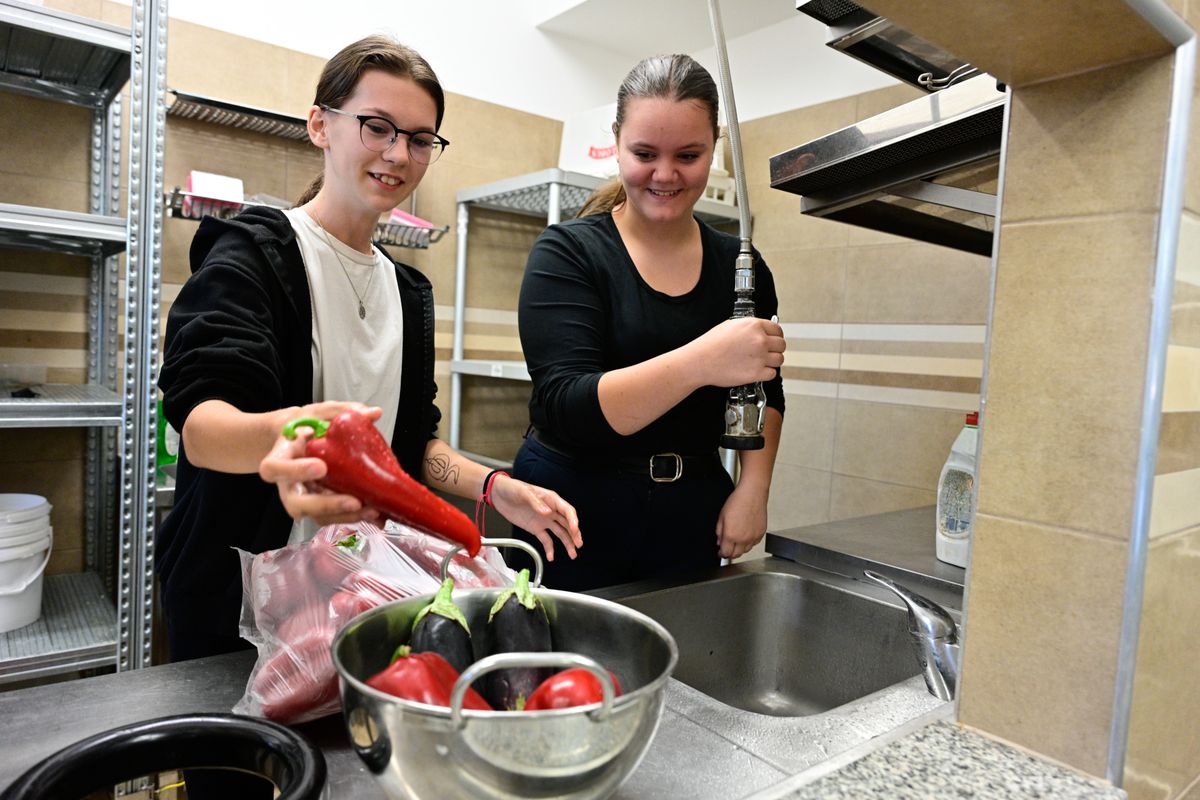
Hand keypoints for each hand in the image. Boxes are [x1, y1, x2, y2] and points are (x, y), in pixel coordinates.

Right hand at [259, 403, 383, 526]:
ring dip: (345, 516)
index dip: (295, 471)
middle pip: (297, 504)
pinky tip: (376, 513)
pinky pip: (333, 517)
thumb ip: (341, 411)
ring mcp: (303, 498)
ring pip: (317, 516)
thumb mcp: (318, 413)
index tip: (321, 466)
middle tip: (353, 501)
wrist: (301, 441)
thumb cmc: (306, 427)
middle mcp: (287, 484)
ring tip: (372, 509)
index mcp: (279, 458)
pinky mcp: (319, 507)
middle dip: (326, 505)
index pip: (274, 469)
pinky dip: (354, 517)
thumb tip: (374, 412)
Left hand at [488, 475, 582, 562]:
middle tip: (578, 544)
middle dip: (574, 534)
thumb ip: (536, 502)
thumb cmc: (512, 488)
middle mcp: (550, 510)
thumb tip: (547, 512)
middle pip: (567, 523)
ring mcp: (544, 520)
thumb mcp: (524, 492)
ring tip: (572, 554)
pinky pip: (546, 539)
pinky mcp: (536, 528)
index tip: (575, 530)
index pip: (567, 511)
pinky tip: (551, 556)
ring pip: (560, 533)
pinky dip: (550, 548)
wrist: (499, 494)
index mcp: (551, 499)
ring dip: (567, 543)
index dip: (573, 521)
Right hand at [692, 316, 785, 387]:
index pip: (778, 330)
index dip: (776, 336)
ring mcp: (759, 357)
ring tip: (763, 362)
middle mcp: (760, 340)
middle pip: (781, 345)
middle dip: (776, 349)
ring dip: (773, 361)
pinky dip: (767, 373)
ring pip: (779, 360)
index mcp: (754, 326)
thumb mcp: (731, 325)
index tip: (774, 340)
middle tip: (769, 352)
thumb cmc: (711, 344)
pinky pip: (772, 374)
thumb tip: (760, 331)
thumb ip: (750, 327)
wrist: (700, 361)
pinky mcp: (756, 373)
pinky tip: (759, 371)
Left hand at [715, 483, 768, 559]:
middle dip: (730, 553)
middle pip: (736, 555)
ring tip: (737, 540)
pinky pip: (754, 543)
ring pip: (746, 550)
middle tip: (727, 547)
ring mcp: (753, 537)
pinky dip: (750, 542)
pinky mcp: (761, 533)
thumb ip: (719, 532)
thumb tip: (719, 541)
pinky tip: (746, 535)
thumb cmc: (737, 501)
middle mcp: (743, 539)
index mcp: (731, 535)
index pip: (725, 553)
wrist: (752, 494)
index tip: (720, 552)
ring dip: (740, 548)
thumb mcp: (721, 516)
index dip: (721, 553)